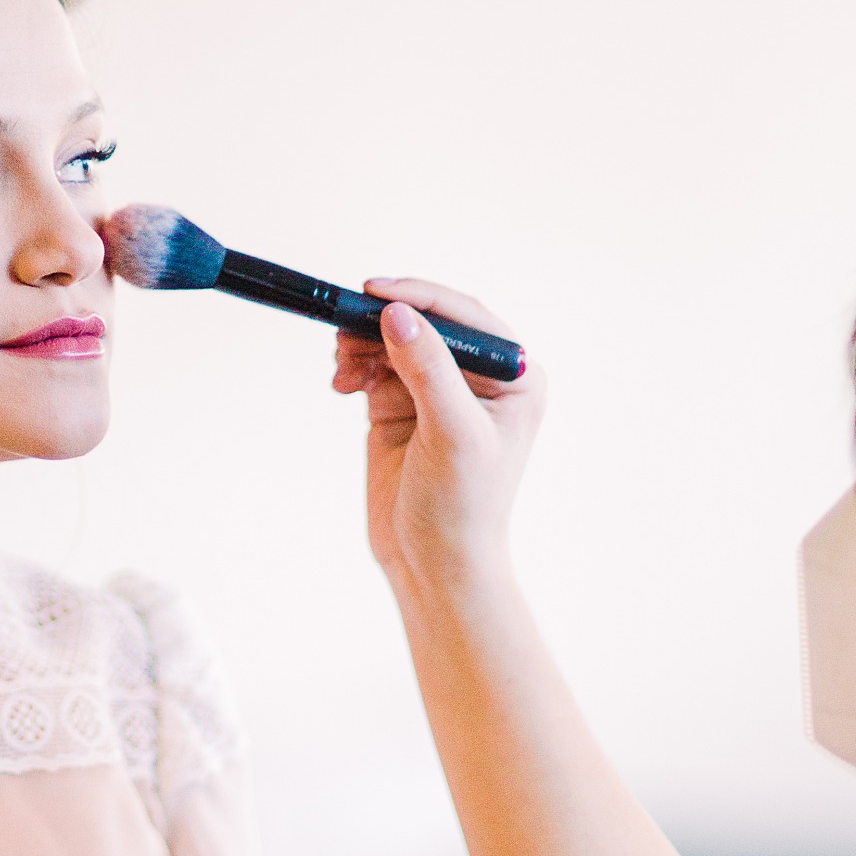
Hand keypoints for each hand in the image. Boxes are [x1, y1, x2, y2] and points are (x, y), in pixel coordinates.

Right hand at [330, 280, 544, 597]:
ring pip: (394, 341)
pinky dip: (354, 367)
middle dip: (383, 323)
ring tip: (343, 366)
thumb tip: (397, 314)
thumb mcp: (451, 432)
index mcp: (513, 376)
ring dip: (363, 344)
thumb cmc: (462, 506)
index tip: (376, 291)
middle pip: (426, 324)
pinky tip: (342, 383)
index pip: (465, 317)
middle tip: (346, 328)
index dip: (420, 298)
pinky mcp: (401, 406)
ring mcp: (437, 390)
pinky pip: (374, 366)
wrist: (433, 563)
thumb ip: (428, 370)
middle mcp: (479, 377)